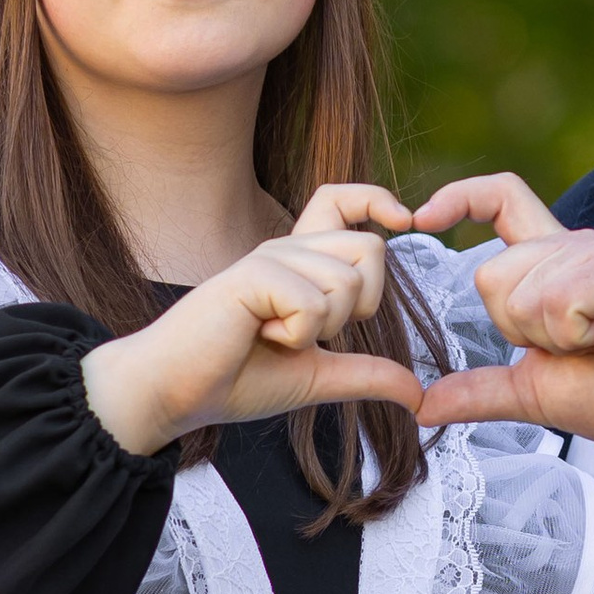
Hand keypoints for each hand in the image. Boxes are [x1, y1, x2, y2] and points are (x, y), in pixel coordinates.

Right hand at [82, 185, 425, 456]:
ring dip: (320, 330)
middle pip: (370, 249)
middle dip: (360, 305)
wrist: (175, 392)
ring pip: (346, 282)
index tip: (407, 218)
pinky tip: (257, 337)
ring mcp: (269, 257)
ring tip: (274, 337)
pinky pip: (314, 304)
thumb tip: (418, 394)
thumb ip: (365, 376)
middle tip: (313, 332)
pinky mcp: (253, 274)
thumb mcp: (315, 378)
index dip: (377, 199)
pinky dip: (295, 337)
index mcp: (300, 261)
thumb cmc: (235, 379)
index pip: (343, 200)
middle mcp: (287, 248)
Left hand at [411, 173, 593, 454]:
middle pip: (490, 274)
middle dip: (516, 329)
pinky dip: (576, 335)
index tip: (420, 218)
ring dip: (552, 338)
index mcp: (549, 265)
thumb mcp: (532, 392)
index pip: (500, 199)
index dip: (458, 197)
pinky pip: (558, 302)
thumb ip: (479, 390)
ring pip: (520, 294)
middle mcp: (569, 246)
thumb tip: (422, 404)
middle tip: (572, 344)